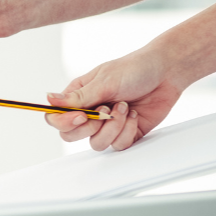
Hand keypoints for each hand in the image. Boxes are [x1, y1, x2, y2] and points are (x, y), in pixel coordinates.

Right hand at [44, 50, 182, 150]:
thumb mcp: (104, 81)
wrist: (166, 73)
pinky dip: (127, 131)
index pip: (56, 118)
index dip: (64, 122)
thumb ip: (78, 97)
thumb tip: (49, 100)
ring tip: (124, 107)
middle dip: (90, 127)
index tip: (82, 116)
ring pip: (96, 143)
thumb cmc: (134, 69)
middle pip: (71, 135)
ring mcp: (106, 125)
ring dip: (113, 127)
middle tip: (105, 112)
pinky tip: (133, 114)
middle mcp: (89, 112)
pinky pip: (118, 145)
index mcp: (78, 97)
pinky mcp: (125, 133)